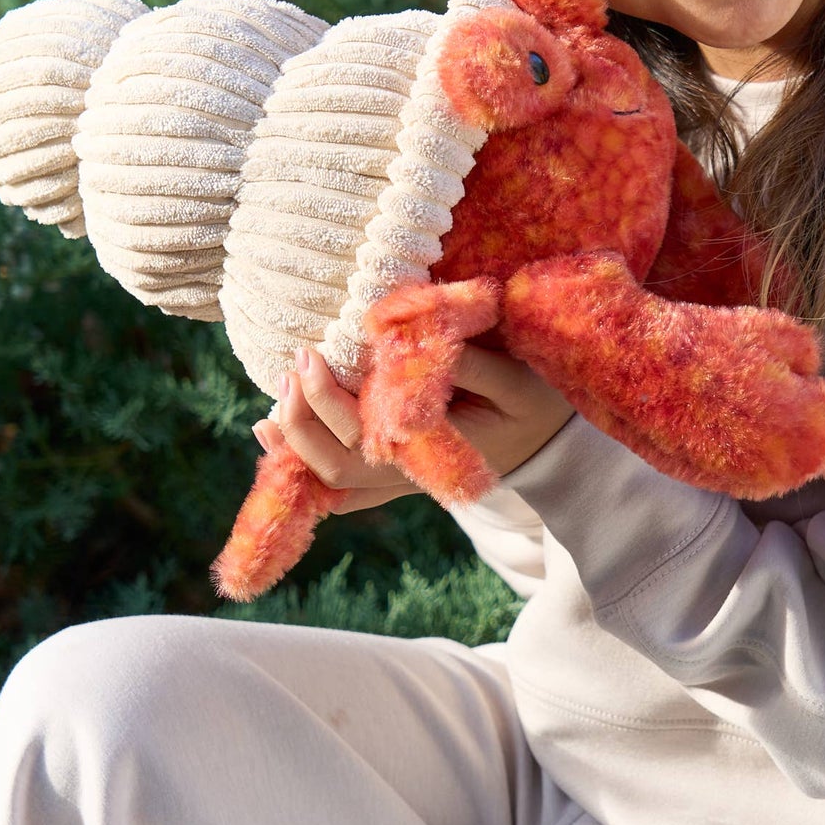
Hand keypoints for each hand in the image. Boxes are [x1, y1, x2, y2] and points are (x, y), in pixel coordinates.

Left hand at [258, 341, 574, 506]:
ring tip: (271, 404)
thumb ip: (468, 362)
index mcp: (435, 449)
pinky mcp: (397, 477)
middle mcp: (411, 473)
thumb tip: (409, 334)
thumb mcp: (516, 379)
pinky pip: (344, 489)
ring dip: (294, 447)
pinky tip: (274, 439)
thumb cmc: (535, 404)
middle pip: (335, 466)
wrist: (553, 445)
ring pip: (332, 483)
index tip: (312, 352)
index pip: (362, 436)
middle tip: (296, 361)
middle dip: (302, 417)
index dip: (326, 397)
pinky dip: (306, 469)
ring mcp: (401, 481)